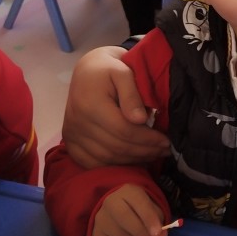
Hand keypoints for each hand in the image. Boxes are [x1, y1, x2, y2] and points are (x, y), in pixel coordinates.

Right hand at [62, 46, 168, 167]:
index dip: (147, 140)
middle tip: (164, 151)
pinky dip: (113, 166)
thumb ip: (132, 95)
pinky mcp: (70, 143)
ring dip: (132, 161)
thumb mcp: (123, 72)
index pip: (124, 130)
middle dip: (144, 152)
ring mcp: (71, 135)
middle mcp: (77, 122)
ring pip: (106, 159)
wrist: (86, 70)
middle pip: (116, 147)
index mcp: (91, 104)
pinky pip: (92, 163)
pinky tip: (132, 161)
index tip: (166, 141)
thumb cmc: (109, 69)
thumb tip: (140, 120)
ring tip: (153, 155)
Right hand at [92, 184, 166, 235]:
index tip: (158, 233)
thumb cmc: (139, 210)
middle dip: (141, 234)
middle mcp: (110, 203)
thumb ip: (158, 221)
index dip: (149, 218)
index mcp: (128, 192)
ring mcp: (101, 220)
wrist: (116, 212)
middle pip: (124, 218)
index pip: (138, 202)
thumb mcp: (151, 208)